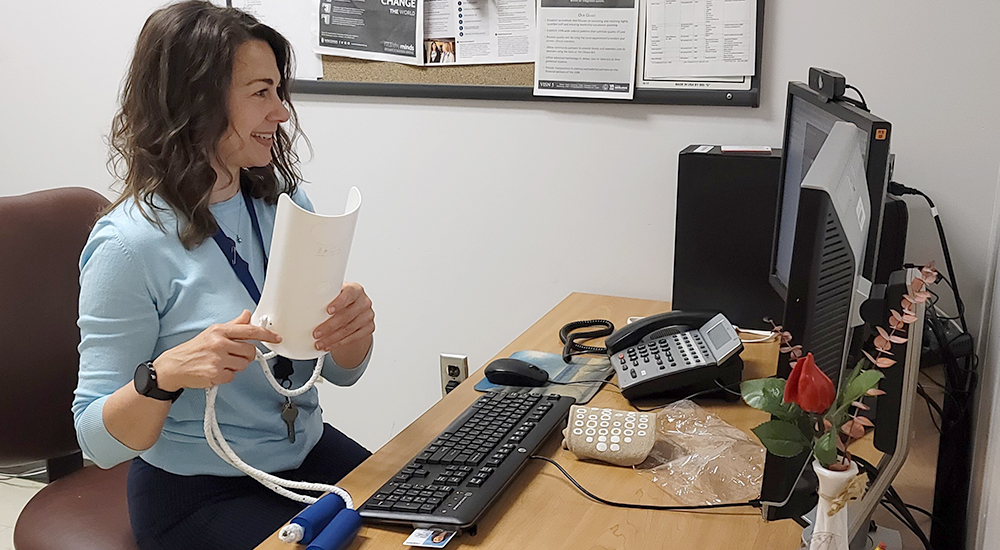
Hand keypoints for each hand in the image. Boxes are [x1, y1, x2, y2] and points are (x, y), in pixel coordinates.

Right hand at [152, 310, 281, 390]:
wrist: (174, 366)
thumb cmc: (194, 349)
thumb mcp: (213, 332)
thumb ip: (233, 325)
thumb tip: (247, 315)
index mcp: (220, 331)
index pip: (250, 331)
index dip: (267, 334)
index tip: (277, 338)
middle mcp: (219, 343)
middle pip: (250, 351)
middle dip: (245, 356)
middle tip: (232, 356)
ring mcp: (217, 359)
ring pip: (243, 365)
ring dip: (235, 366)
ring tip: (220, 363)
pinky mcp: (215, 374)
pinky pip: (233, 376)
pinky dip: (226, 376)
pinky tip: (215, 371)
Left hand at [313, 282, 374, 365]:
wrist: (354, 309)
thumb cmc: (338, 299)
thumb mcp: (333, 293)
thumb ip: (322, 293)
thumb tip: (293, 295)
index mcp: (355, 290)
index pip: (349, 294)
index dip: (339, 302)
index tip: (328, 310)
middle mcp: (364, 302)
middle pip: (347, 315)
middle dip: (330, 326)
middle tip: (316, 333)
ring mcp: (367, 316)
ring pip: (349, 329)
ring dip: (332, 338)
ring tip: (319, 343)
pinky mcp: (369, 328)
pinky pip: (353, 338)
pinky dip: (339, 343)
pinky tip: (329, 345)